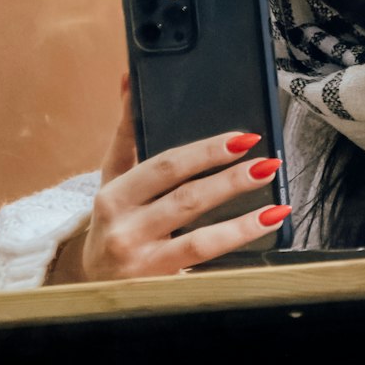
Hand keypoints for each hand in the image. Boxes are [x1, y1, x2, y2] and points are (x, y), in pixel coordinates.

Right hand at [48, 79, 289, 282]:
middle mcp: (125, 230)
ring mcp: (142, 263)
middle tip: (268, 163)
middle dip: (231, 180)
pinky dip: (235, 249)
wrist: (89, 283)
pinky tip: (260, 234)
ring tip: (275, 204)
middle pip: (186, 200)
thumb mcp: (111, 176)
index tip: (243, 139)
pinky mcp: (159, 287)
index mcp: (114, 196)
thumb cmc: (111, 220)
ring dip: (242, 222)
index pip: (166, 167)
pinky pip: (204, 268)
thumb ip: (126, 130)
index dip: (206, 152)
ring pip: (200, 240)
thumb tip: (129, 77)